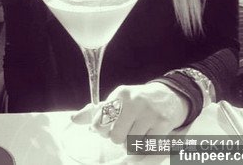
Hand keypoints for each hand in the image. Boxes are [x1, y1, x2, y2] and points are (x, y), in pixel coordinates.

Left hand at [71, 82, 189, 143]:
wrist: (168, 96)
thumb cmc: (136, 102)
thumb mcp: (116, 101)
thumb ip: (95, 111)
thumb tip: (73, 118)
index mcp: (120, 94)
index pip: (100, 121)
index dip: (101, 130)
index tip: (106, 128)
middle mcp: (134, 100)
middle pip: (115, 137)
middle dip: (119, 138)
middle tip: (126, 129)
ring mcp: (149, 112)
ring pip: (131, 145)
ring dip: (133, 144)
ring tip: (139, 131)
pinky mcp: (163, 124)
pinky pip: (146, 148)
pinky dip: (145, 147)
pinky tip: (148, 136)